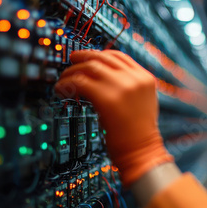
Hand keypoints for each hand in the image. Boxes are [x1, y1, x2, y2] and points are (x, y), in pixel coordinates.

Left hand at [54, 49, 172, 186]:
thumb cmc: (138, 134)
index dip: (100, 55)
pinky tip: (61, 90)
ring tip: (63, 81)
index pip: (119, 56)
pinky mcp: (106, 98)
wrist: (142, 152)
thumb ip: (130, 87)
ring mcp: (122, 86)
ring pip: (89, 67)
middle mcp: (135, 78)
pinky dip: (66, 84)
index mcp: (145, 78)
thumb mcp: (143, 103)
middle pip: (102, 58)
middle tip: (70, 61)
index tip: (87, 58)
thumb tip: (104, 78)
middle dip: (83, 57)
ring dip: (72, 71)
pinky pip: (79, 82)